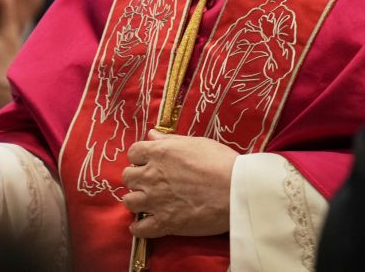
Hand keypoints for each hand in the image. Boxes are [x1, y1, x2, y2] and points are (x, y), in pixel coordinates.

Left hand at [121, 130, 237, 237]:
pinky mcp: (164, 223)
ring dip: (136, 201)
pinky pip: (140, 228)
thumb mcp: (196, 142)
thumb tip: (151, 135)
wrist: (236, 190)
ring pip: (129, 201)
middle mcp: (151, 176)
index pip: (133, 152)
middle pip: (128, 177)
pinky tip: (144, 225)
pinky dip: (139, 228)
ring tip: (147, 202)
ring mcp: (155, 201)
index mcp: (159, 153)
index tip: (149, 162)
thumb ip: (170, 140)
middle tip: (150, 182)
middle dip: (137, 178)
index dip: (140, 157)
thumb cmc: (220, 162)